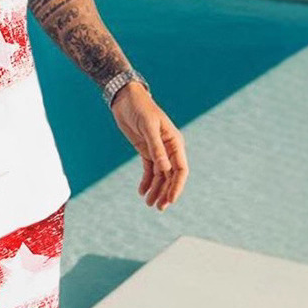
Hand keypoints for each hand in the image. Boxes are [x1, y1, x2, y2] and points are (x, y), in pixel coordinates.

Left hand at [109, 82, 187, 210]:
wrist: (126, 99)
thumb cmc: (140, 108)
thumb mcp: (148, 127)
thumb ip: (156, 148)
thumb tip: (165, 169)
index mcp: (175, 142)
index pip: (181, 169)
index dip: (177, 186)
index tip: (170, 200)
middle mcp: (169, 149)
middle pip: (171, 176)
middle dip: (166, 192)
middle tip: (158, 208)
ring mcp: (157, 150)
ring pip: (160, 176)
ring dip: (156, 190)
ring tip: (149, 203)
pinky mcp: (146, 150)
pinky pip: (149, 170)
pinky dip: (146, 181)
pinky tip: (141, 191)